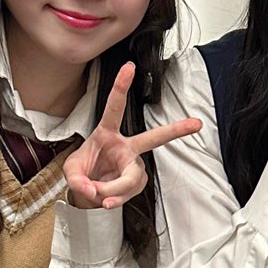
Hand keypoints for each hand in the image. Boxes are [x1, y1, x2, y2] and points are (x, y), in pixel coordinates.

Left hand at [62, 60, 201, 209]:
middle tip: (197, 123)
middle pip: (153, 138)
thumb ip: (77, 179)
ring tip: (98, 195)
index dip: (121, 87)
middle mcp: (126, 147)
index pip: (114, 108)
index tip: (129, 66)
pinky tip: (106, 201)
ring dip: (112, 190)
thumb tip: (93, 190)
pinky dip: (113, 199)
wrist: (89, 191)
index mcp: (107, 133)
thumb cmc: (83, 172)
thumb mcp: (71, 172)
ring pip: (131, 178)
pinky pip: (127, 193)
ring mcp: (134, 166)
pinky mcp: (136, 183)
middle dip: (175, 130)